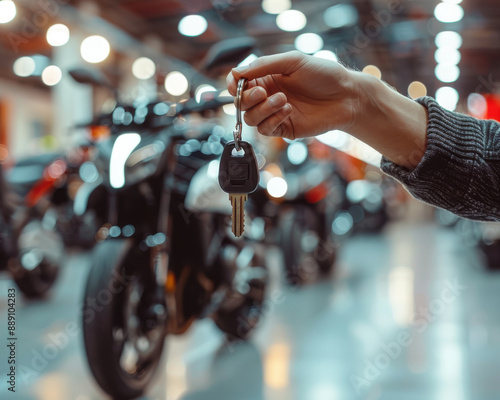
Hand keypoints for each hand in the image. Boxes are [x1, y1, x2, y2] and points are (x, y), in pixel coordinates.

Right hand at [226, 51, 357, 139]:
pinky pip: (265, 130)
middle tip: (263, 92)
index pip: (239, 84)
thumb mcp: (292, 61)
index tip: (238, 85)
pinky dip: (272, 120)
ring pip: (251, 118)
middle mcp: (268, 96)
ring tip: (284, 100)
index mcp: (267, 78)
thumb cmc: (323, 74)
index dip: (234, 85)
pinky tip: (288, 111)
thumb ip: (263, 65)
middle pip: (241, 103)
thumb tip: (235, 72)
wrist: (346, 96)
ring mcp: (275, 114)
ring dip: (263, 109)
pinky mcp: (284, 129)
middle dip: (248, 98)